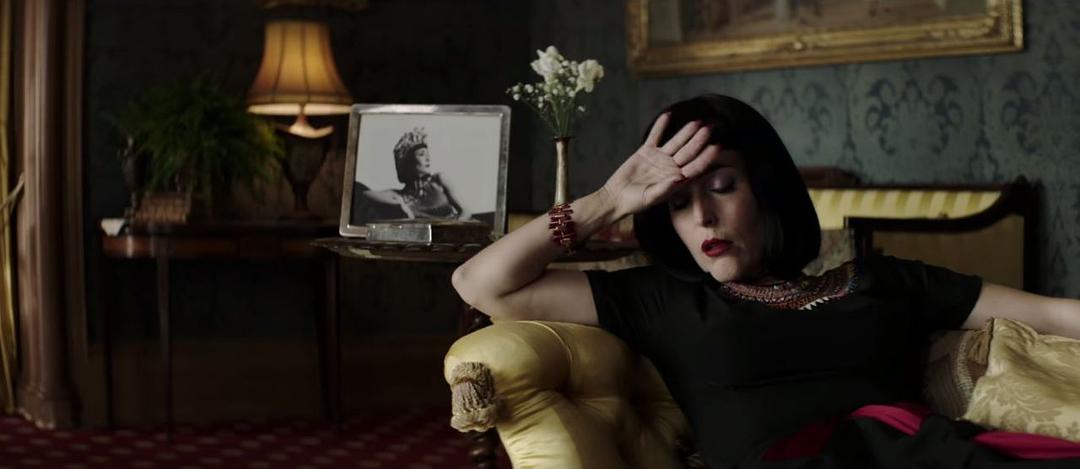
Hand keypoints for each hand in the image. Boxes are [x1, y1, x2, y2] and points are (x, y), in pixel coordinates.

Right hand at [600, 113, 720, 216]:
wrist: (616, 197)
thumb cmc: (634, 202)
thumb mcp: (650, 198)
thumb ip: (665, 189)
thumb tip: (679, 178)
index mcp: (676, 180)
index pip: (695, 167)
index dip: (706, 157)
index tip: (717, 147)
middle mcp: (671, 168)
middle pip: (688, 151)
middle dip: (699, 140)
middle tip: (711, 127)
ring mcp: (659, 158)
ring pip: (675, 142)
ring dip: (685, 132)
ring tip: (696, 121)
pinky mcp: (646, 152)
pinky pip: (655, 136)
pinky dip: (660, 126)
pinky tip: (667, 115)